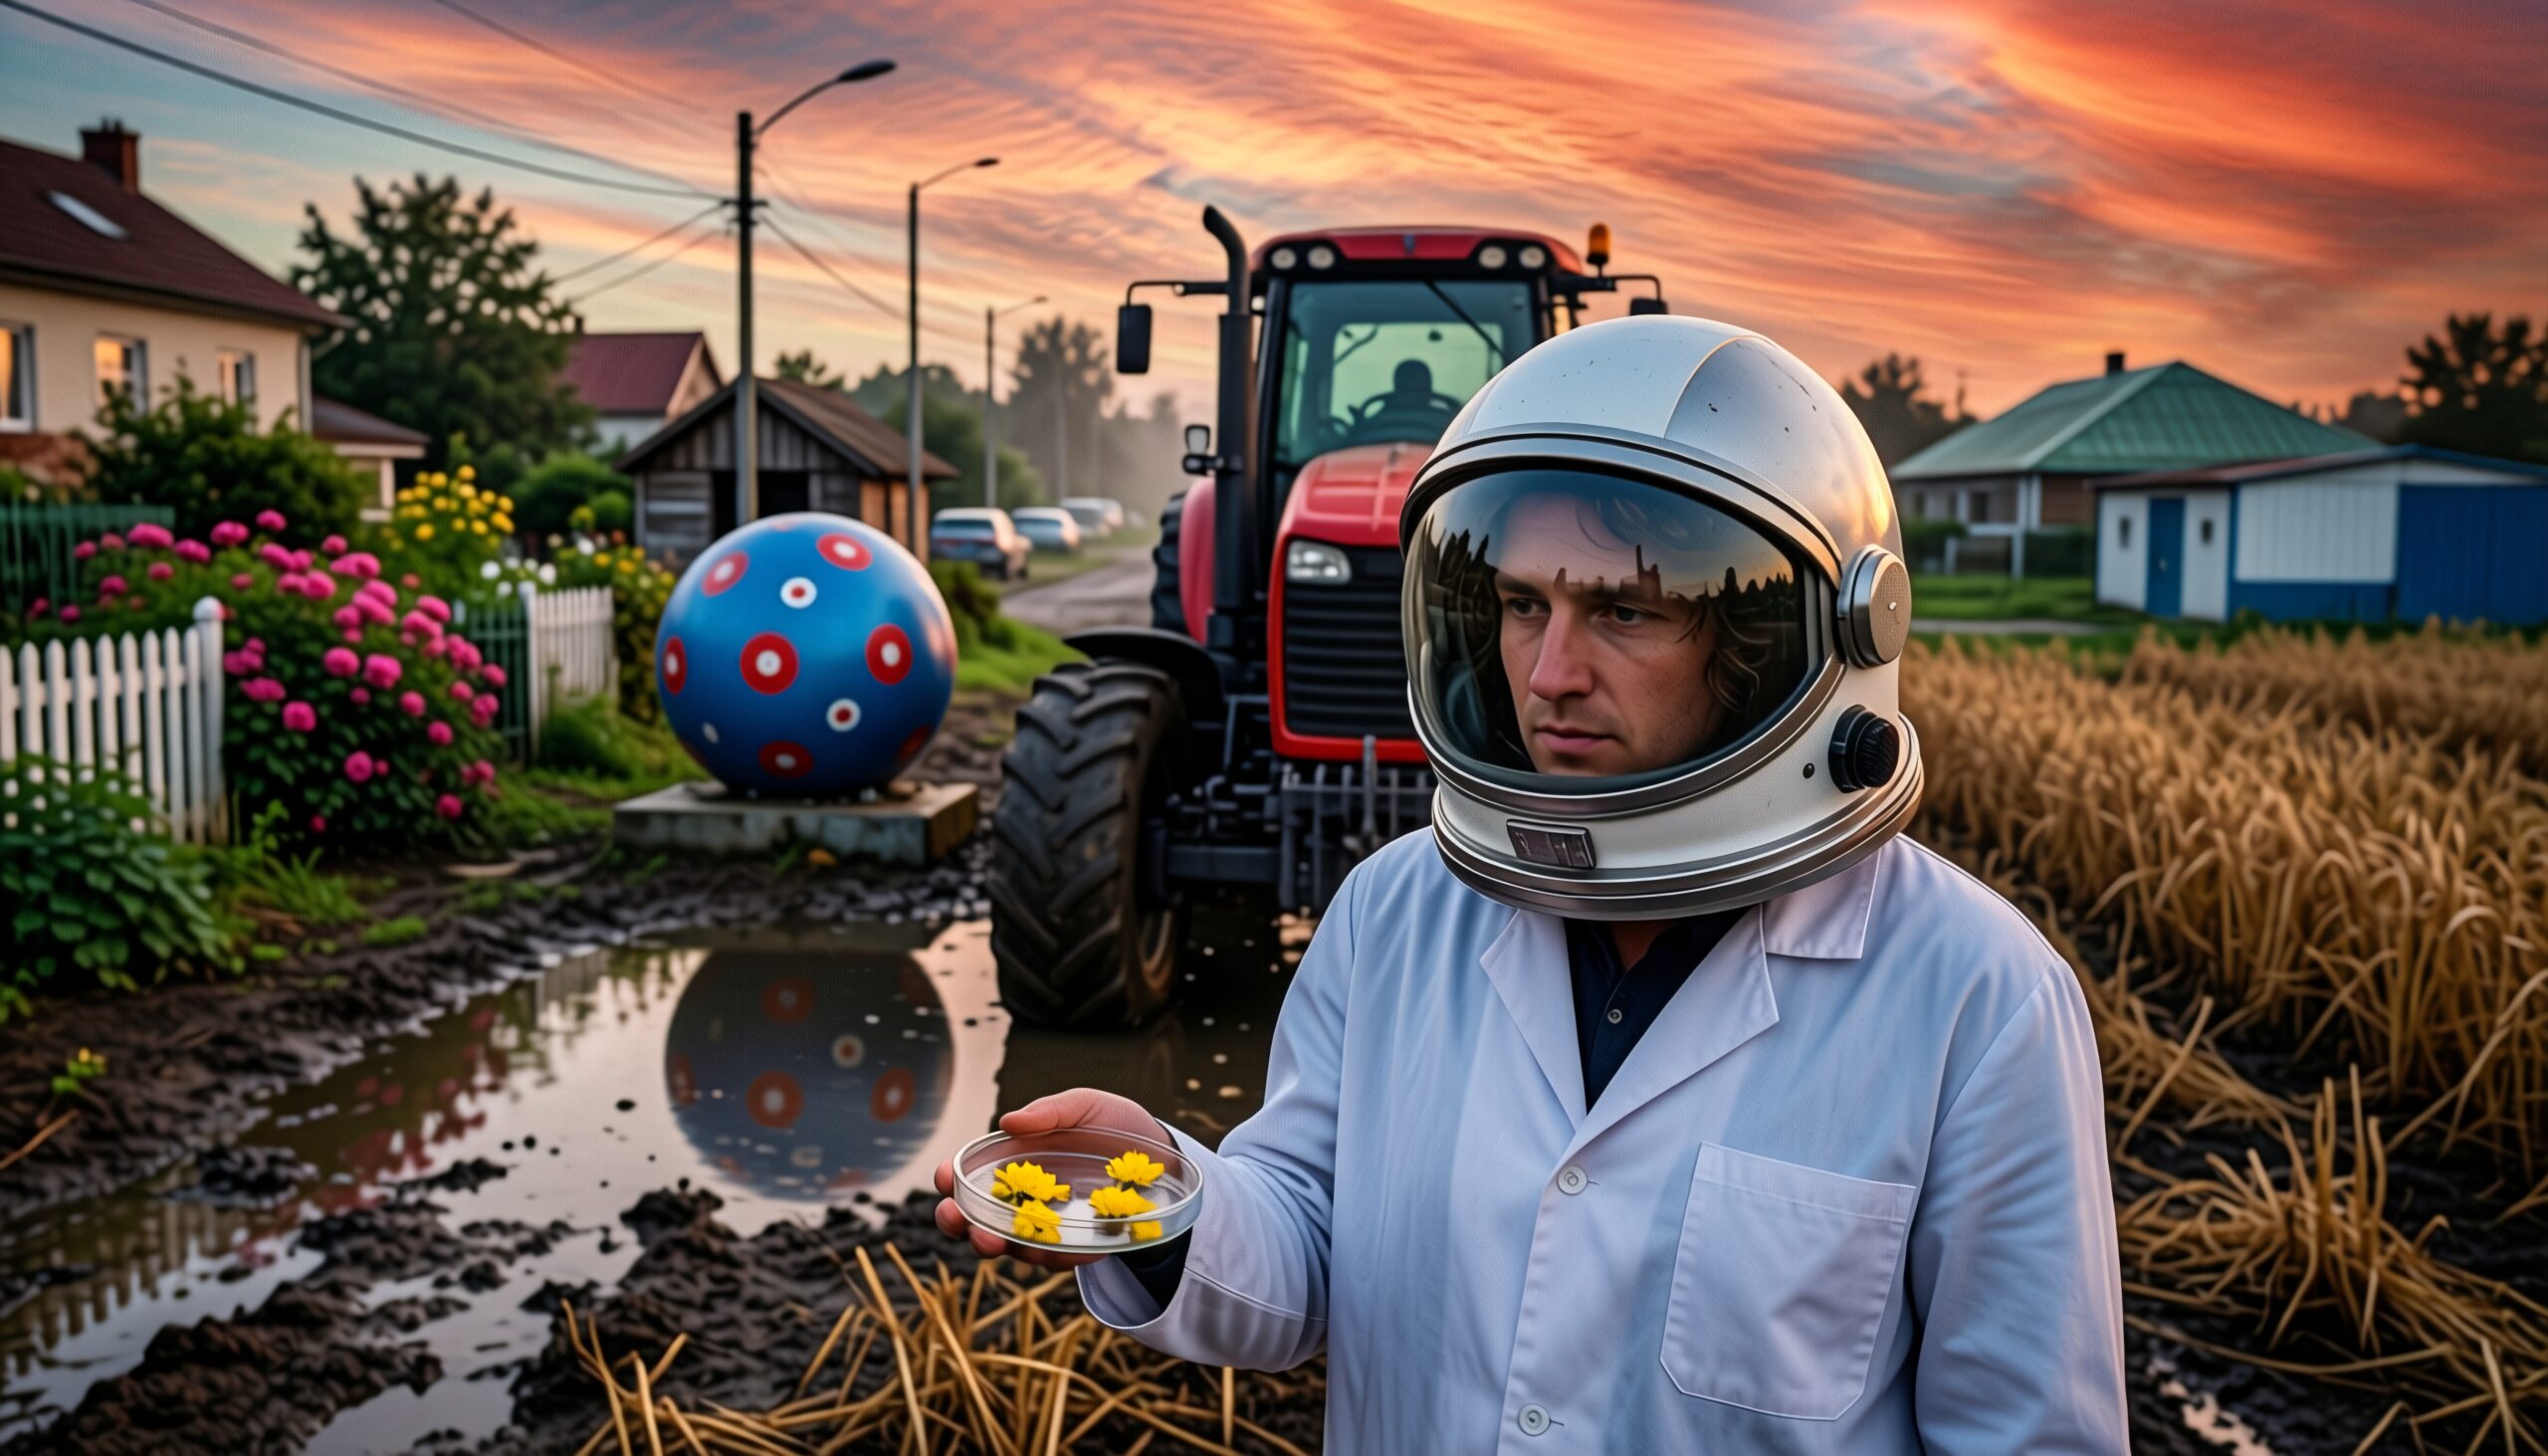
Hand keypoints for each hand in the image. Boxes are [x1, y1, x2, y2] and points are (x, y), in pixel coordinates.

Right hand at [933, 1088, 1169, 1269]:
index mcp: (1018, 1162)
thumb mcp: (1087, 1107)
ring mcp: (1050, 1226)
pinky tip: (1046, 1250)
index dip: (950, 1178)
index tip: (941, 1177)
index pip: (972, 1175)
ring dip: (998, 1245)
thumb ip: (1052, 1111)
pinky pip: (1059, 1258)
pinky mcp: (1080, 1246)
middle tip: (955, 1219)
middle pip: (979, 1218)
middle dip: (960, 1222)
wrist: (1167, 1157)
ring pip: (1012, 1244)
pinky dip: (1050, 1256)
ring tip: (993, 1240)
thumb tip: (1009, 1122)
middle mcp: (1026, 1198)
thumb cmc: (1117, 1126)